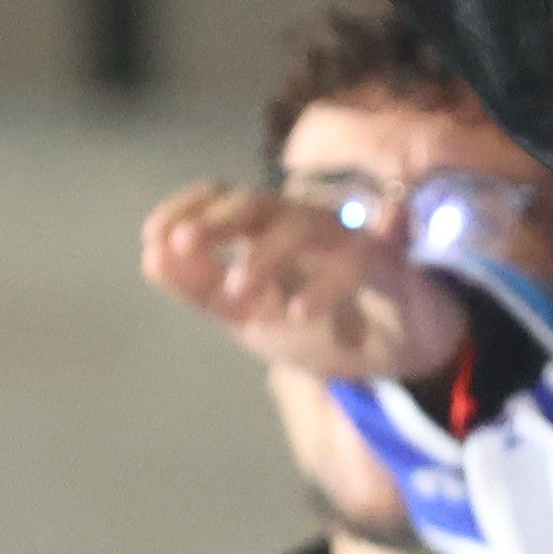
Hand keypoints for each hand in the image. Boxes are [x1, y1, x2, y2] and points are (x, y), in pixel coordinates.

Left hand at [140, 181, 468, 387]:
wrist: (404, 357)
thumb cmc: (323, 326)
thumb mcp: (250, 319)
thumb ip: (201, 290)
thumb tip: (148, 255)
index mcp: (268, 232)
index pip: (224, 197)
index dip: (188, 207)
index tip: (154, 236)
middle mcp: (306, 225)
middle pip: (258, 203)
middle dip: (218, 221)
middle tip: (184, 246)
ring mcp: (347, 240)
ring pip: (304, 226)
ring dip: (266, 254)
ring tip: (238, 291)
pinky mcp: (387, 266)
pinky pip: (356, 263)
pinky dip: (327, 284)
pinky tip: (300, 311)